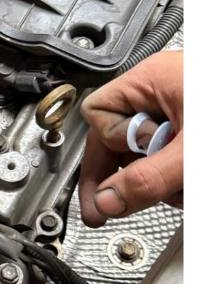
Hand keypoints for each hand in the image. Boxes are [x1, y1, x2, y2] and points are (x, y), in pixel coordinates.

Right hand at [79, 50, 182, 226]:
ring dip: (159, 181)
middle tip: (138, 199)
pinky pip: (166, 154)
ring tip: (183, 188)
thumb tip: (105, 202)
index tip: (110, 190)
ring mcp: (178, 107)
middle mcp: (160, 90)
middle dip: (131, 175)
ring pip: (144, 153)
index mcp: (149, 80)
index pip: (96, 117)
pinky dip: (175, 176)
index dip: (104, 152)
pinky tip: (188, 184)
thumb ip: (145, 181)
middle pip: (117, 141)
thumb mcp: (188, 155)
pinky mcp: (188, 124)